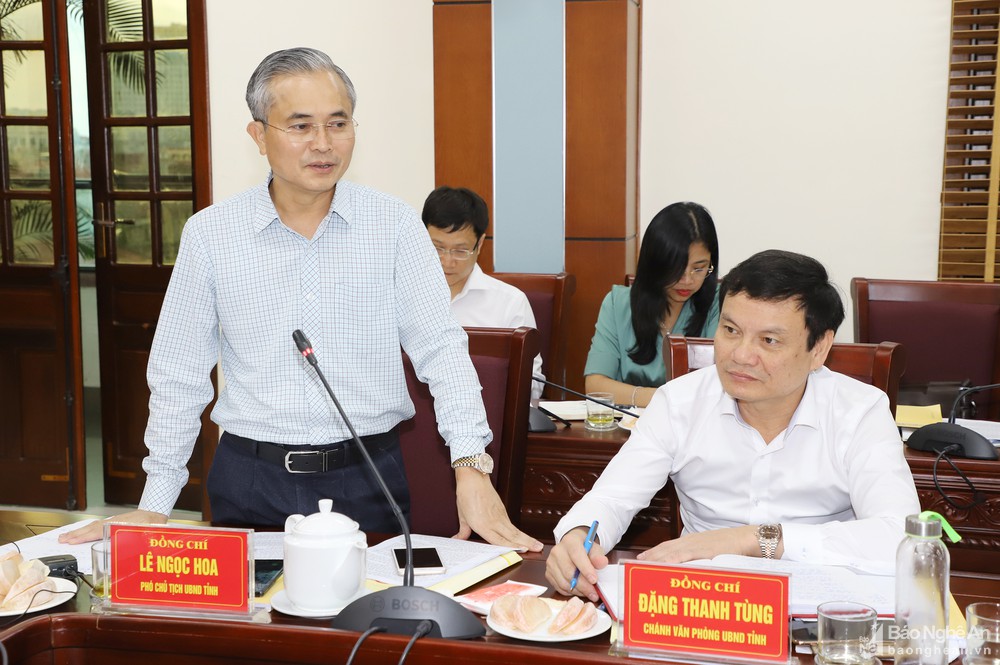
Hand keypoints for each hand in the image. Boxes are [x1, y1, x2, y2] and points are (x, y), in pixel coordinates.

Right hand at [57, 510, 167, 543]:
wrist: (156, 511)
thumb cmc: (152, 523)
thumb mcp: (147, 532)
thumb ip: (138, 539)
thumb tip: (128, 546)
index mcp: (118, 525)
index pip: (97, 531)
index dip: (83, 536)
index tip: (71, 541)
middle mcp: (113, 522)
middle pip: (90, 528)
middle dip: (75, 534)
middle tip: (61, 539)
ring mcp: (112, 522)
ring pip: (92, 526)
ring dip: (79, 531)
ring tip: (65, 536)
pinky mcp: (114, 522)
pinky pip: (97, 525)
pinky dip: (87, 529)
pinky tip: (82, 532)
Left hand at [452, 468, 542, 551]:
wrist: (473, 477)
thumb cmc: (466, 494)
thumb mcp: (462, 515)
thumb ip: (463, 531)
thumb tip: (458, 539)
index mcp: (482, 525)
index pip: (498, 540)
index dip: (511, 546)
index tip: (522, 550)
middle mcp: (493, 521)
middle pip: (512, 535)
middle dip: (527, 543)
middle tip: (539, 549)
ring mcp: (499, 515)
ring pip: (515, 530)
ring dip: (527, 538)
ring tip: (538, 544)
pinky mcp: (502, 509)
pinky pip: (511, 524)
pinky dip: (519, 532)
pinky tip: (524, 537)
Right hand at [545, 526, 607, 601]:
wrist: (572, 546)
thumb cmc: (584, 548)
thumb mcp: (595, 548)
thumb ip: (598, 556)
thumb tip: (601, 563)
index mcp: (570, 541)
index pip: (576, 555)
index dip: (585, 569)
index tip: (594, 580)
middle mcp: (557, 551)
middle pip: (569, 572)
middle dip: (583, 586)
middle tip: (594, 593)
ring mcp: (551, 563)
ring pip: (563, 582)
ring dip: (578, 591)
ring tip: (588, 592)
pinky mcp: (548, 573)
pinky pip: (559, 587)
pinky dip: (571, 592)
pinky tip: (579, 590)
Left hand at [637, 525, 757, 562]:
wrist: (744, 539)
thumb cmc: (731, 546)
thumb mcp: (711, 549)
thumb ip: (699, 555)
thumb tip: (691, 564)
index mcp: (691, 541)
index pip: (667, 546)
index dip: (653, 552)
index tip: (642, 558)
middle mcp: (690, 541)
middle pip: (665, 549)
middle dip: (650, 556)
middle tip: (636, 564)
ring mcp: (695, 545)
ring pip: (670, 552)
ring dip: (656, 559)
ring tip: (643, 566)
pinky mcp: (703, 551)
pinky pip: (684, 556)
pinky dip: (672, 560)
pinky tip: (663, 565)